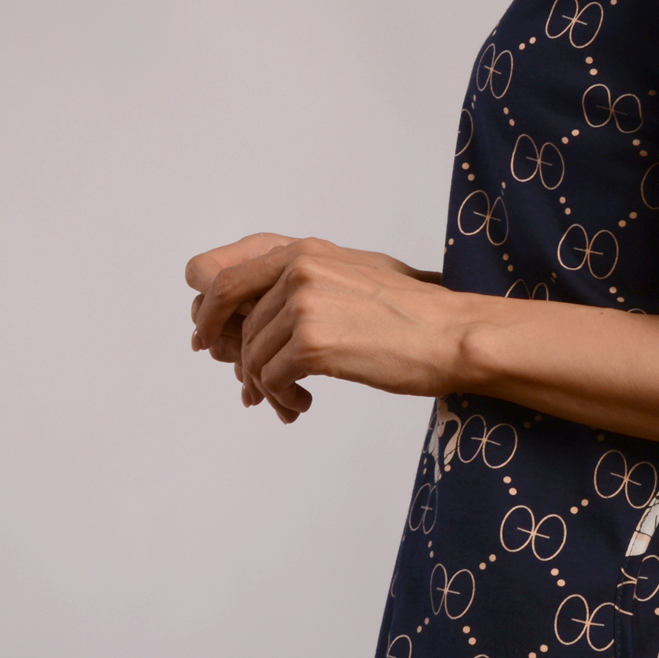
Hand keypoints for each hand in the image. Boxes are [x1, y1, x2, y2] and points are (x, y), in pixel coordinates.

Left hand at [186, 235, 460, 422]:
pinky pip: (270, 379)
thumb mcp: (355, 274)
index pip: (223, 274)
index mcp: (304, 251)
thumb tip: (259, 313)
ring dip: (264, 387)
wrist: (452, 335)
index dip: (207, 311)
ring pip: (251, 356)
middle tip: (246, 388)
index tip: (207, 337)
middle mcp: (297, 269)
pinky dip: (280, 399)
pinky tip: (302, 407)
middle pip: (231, 321)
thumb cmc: (413, 314)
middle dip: (231, 356)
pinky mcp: (312, 343)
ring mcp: (303, 305)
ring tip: (290, 403)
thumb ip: (306, 280)